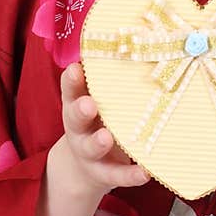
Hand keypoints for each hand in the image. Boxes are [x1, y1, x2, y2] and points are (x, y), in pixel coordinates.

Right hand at [59, 61, 150, 193]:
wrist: (85, 166)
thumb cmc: (99, 120)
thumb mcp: (99, 100)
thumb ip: (108, 81)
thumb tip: (135, 40)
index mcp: (77, 105)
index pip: (71, 90)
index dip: (72, 81)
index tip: (76, 69)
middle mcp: (79, 129)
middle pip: (75, 119)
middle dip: (81, 110)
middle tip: (89, 104)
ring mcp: (90, 153)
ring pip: (91, 148)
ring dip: (98, 143)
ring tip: (106, 138)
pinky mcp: (105, 173)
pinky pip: (118, 175)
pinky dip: (131, 175)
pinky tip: (145, 172)